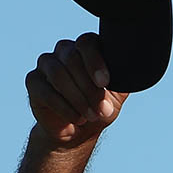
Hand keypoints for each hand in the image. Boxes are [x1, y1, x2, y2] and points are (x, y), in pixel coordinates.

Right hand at [26, 33, 128, 147]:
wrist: (78, 129)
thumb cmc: (100, 105)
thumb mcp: (118, 93)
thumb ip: (126, 77)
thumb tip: (139, 67)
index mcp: (87, 48)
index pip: (87, 42)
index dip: (95, 61)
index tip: (105, 83)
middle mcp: (65, 50)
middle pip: (72, 59)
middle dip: (89, 88)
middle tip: (101, 109)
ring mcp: (46, 64)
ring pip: (58, 74)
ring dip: (77, 98)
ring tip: (90, 115)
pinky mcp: (33, 81)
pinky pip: (45, 90)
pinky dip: (63, 107)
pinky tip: (76, 118)